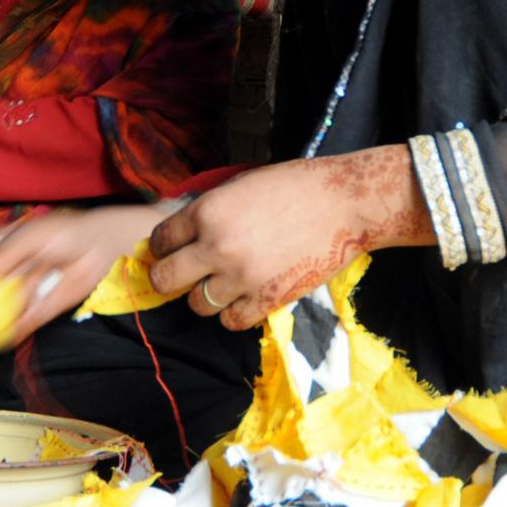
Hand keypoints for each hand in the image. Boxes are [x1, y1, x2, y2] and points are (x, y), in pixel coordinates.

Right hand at [0, 205, 163, 347]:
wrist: (101, 248)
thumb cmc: (64, 234)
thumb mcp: (29, 238)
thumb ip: (2, 257)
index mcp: (3, 245)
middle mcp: (11, 269)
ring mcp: (25, 289)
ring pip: (0, 309)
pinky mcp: (41, 307)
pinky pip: (21, 323)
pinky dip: (11, 332)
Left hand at [146, 147, 433, 329]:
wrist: (347, 203)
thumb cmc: (297, 186)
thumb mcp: (241, 185)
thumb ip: (210, 210)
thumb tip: (184, 232)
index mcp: (208, 211)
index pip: (159, 241)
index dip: (164, 247)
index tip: (173, 251)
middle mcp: (217, 246)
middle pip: (165, 280)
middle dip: (170, 277)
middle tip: (187, 274)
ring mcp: (242, 277)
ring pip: (197, 305)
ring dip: (207, 296)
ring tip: (226, 283)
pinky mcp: (268, 299)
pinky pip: (231, 321)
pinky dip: (235, 312)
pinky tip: (247, 295)